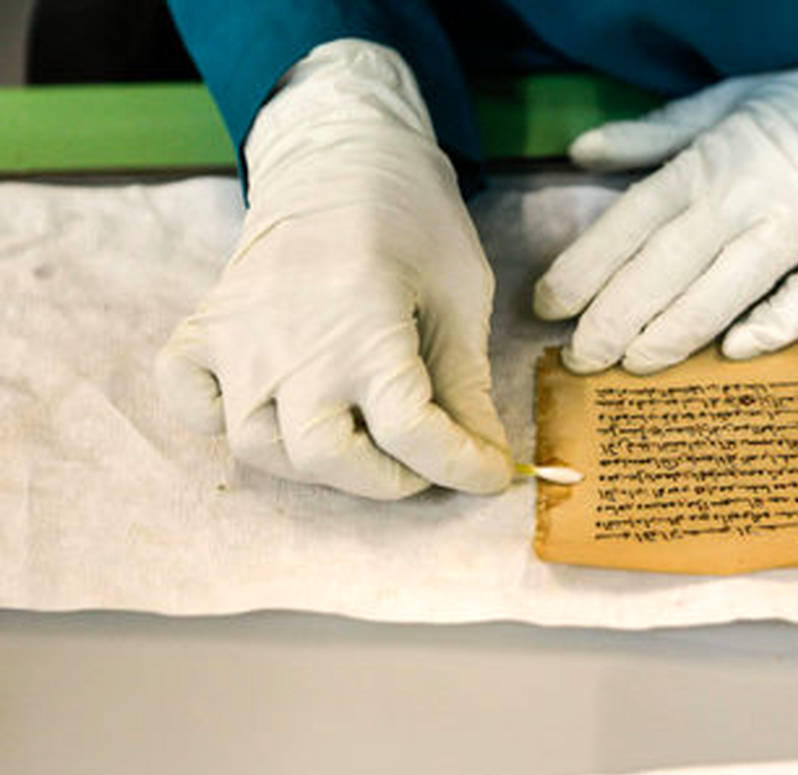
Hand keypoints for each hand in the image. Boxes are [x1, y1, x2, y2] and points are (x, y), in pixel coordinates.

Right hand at [156, 40, 510, 498]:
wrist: (338, 156)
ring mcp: (237, 340)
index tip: (492, 474)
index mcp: (364, 325)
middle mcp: (290, 344)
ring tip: (360, 437)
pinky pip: (189, 401)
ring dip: (316, 462)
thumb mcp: (461, 293)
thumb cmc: (412, 218)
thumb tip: (485, 455)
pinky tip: (272, 406)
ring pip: (258, 446)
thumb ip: (467, 382)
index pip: (410, 432)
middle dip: (386, 479)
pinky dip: (219, 419)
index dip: (461, 466)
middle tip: (420, 458)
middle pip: (325, 458)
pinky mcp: (205, 330)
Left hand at [534, 16, 797, 373]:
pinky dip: (770, 329)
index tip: (548, 306)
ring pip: (726, 290)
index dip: (584, 267)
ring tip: (633, 366)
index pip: (632, 220)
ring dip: (673, 334)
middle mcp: (752, 190)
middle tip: (579, 358)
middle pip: (667, 265)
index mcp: (713, 156)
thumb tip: (581, 153)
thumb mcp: (727, 101)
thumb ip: (653, 135)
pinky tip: (733, 353)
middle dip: (614, 318)